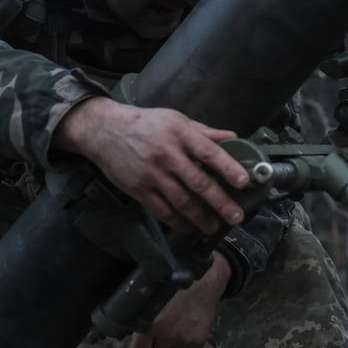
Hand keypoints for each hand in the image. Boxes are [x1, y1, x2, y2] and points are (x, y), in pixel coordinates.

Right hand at [54, 97, 248, 233]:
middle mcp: (167, 155)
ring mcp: (152, 174)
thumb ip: (205, 132)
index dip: (228, 168)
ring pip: (182, 201)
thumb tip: (233, 137)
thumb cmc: (145, 124)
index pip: (209, 152)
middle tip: (236, 217)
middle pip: (199, 183)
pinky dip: (178, 222)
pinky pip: (162, 210)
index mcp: (180, 134)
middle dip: (220, 203)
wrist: (104, 131)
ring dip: (201, 218)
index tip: (243, 182)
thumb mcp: (176, 120)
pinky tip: (189, 227)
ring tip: (214, 227)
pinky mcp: (139, 189)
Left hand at [129, 254, 230, 347]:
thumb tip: (134, 342)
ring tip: (172, 333)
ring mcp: (185, 340)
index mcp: (150, 326)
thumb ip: (141, 323)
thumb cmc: (173, 289)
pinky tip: (183, 335)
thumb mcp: (150, 303)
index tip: (141, 347)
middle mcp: (168, 335)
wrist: (202, 281)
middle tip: (155, 344)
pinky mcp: (199, 341)